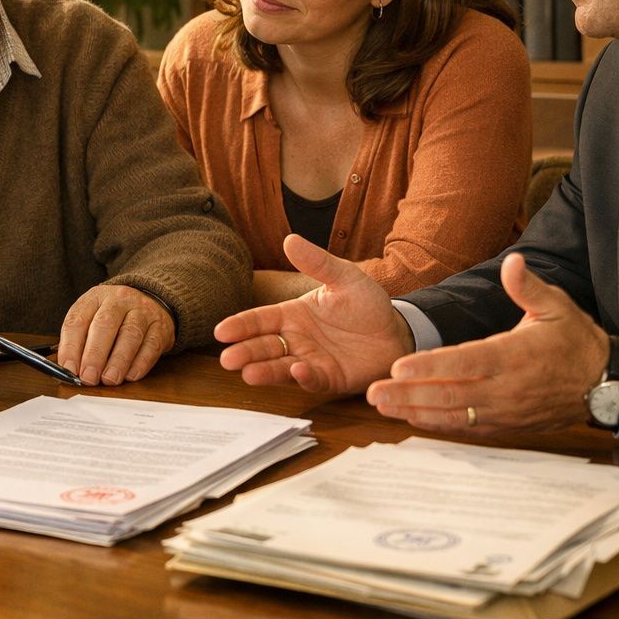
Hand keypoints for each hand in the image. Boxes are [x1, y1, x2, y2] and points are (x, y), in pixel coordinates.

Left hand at [56, 285, 173, 385]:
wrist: (151, 301)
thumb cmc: (114, 316)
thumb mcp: (92, 318)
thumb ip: (79, 341)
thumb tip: (70, 369)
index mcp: (95, 297)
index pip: (78, 320)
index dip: (71, 346)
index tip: (69, 368)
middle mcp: (119, 300)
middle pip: (105, 324)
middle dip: (95, 354)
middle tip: (88, 377)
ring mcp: (142, 311)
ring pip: (130, 334)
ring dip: (118, 361)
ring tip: (109, 379)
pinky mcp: (161, 327)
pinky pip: (152, 345)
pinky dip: (141, 363)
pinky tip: (130, 376)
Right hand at [216, 234, 410, 394]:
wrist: (398, 329)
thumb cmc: (366, 303)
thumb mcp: (343, 277)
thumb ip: (317, 262)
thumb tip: (289, 239)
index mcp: (292, 315)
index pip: (259, 320)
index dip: (240, 326)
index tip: (221, 332)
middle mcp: (296, 340)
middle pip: (263, 347)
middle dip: (244, 353)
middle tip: (227, 360)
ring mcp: (311, 360)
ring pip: (281, 367)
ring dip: (264, 371)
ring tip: (248, 373)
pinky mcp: (330, 378)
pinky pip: (314, 379)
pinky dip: (304, 376)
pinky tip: (296, 369)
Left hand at [365, 253, 609, 433]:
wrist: (606, 384)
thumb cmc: (575, 341)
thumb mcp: (557, 306)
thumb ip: (528, 287)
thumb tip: (512, 261)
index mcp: (514, 355)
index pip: (465, 362)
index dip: (430, 366)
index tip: (397, 367)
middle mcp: (506, 388)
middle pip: (450, 394)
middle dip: (409, 395)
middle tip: (373, 393)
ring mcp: (505, 411)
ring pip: (454, 415)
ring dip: (416, 411)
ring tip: (382, 407)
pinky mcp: (506, 425)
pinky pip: (466, 427)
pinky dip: (437, 425)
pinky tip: (412, 418)